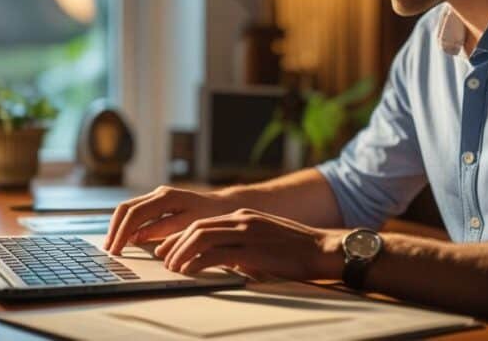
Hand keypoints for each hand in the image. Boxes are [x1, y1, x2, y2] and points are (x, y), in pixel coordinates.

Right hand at [103, 185, 240, 254]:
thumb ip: (162, 230)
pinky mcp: (158, 202)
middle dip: (115, 229)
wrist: (223, 206)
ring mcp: (157, 195)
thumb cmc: (210, 216)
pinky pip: (135, 211)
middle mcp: (159, 193)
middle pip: (125, 208)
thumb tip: (136, 237)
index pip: (134, 214)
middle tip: (109, 250)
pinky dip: (127, 224)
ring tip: (112, 246)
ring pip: (128, 208)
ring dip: (118, 227)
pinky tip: (124, 239)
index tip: (115, 250)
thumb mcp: (188, 225)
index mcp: (166, 197)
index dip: (122, 233)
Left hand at [152, 207, 345, 280]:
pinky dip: (197, 262)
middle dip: (176, 243)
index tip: (167, 248)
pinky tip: (189, 272)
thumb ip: (244, 245)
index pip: (204, 222)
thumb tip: (226, 260)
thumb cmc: (298, 250)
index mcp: (244, 216)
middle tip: (163, 259)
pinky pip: (216, 254)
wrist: (323, 249)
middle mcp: (242, 219)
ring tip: (172, 268)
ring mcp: (247, 232)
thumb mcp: (265, 241)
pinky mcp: (252, 249)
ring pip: (202, 237)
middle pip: (198, 227)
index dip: (181, 235)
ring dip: (182, 252)